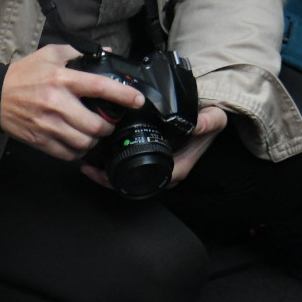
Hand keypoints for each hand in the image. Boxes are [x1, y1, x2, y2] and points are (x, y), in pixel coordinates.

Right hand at [0, 44, 144, 160]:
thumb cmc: (23, 75)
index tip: (137, 101)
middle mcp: (57, 104)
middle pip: (95, 125)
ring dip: (93, 141)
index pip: (101, 88)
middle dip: (107, 127)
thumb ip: (78, 52)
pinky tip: (77, 144)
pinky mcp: (40, 140)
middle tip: (108, 124)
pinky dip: (77, 152)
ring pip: (83, 142)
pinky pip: (67, 154)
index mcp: (63, 80)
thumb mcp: (51, 54)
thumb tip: (105, 55)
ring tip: (92, 135)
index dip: (124, 96)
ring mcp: (48, 125)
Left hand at [80, 104, 229, 191]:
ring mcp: (158, 170)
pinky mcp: (151, 163)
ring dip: (107, 175)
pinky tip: (99, 158)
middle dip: (107, 180)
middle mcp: (166, 174)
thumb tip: (198, 125)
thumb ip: (208, 121)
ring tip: (87, 166)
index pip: (145, 182)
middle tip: (88, 170)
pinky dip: (113, 167)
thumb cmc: (210, 120)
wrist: (210, 116)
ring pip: (128, 180)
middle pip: (132, 185)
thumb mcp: (214, 118)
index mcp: (177, 168)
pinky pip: (129, 171)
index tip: (103, 173)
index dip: (121, 181)